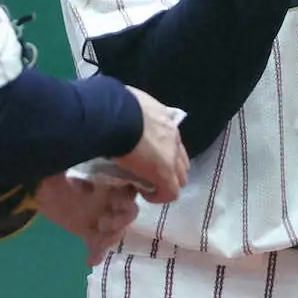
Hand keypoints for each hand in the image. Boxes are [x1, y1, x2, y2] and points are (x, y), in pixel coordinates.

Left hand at [36, 173, 140, 265]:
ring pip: (115, 231)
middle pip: (127, 213)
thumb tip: (97, 183)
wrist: (33, 181)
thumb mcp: (75, 161)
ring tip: (96, 242)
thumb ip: (92, 170)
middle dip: (121, 221)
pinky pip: (97, 245)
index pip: (132, 189)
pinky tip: (91, 259)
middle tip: (104, 223)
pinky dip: (96, 254)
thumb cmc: (56, 166)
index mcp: (111, 177)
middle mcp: (110, 196)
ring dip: (109, 238)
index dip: (130, 198)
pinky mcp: (86, 230)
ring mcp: (99, 214)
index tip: (120, 202)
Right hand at [113, 87, 189, 203]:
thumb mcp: (128, 103)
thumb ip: (132, 110)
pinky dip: (158, 195)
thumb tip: (119, 112)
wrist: (116, 116)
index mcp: (164, 119)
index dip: (163, 152)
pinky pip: (170, 192)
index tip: (146, 157)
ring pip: (180, 177)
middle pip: (182, 160)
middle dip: (170, 169)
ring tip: (147, 184)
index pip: (173, 140)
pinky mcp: (165, 174)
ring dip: (166, 181)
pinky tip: (144, 194)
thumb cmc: (116, 106)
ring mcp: (171, 156)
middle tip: (149, 173)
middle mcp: (173, 137)